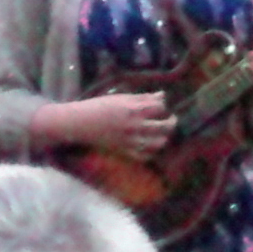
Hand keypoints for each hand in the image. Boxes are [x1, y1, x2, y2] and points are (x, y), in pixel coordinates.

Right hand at [58, 93, 172, 157]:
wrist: (81, 123)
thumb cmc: (99, 106)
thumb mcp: (122, 98)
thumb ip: (143, 98)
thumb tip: (163, 95)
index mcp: (134, 109)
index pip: (160, 107)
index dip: (163, 106)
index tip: (161, 106)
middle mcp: (136, 126)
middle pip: (164, 127)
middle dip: (171, 122)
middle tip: (171, 120)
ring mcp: (131, 141)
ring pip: (158, 143)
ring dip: (163, 138)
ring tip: (162, 134)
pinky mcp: (125, 151)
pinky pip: (145, 156)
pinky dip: (151, 152)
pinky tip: (150, 146)